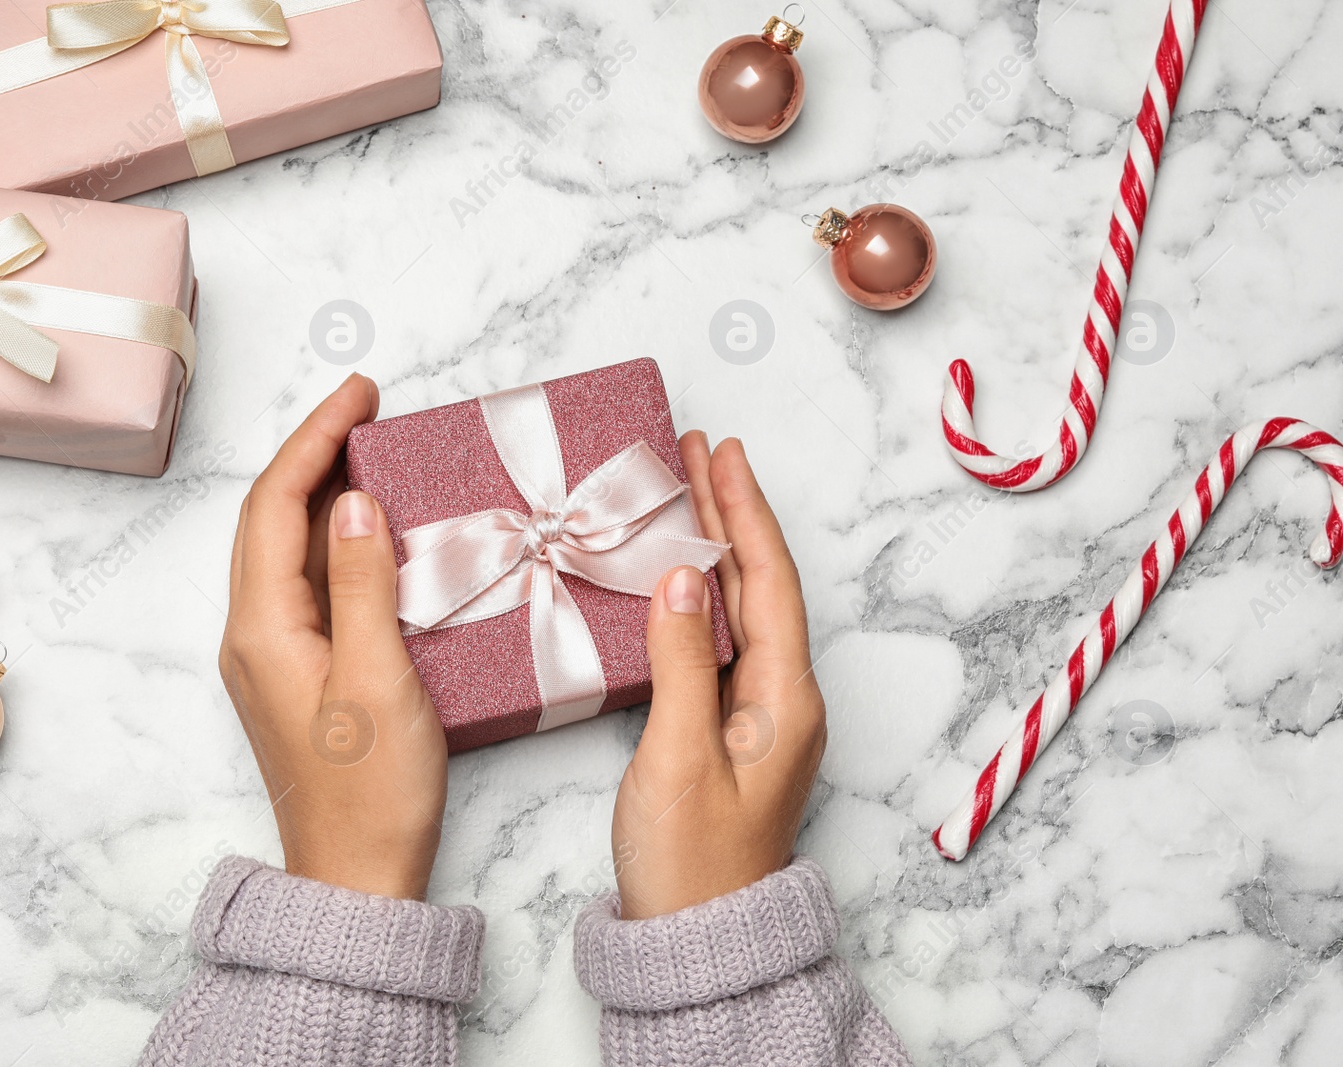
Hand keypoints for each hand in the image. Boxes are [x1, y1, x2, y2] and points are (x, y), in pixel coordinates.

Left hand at [219, 374, 446, 900]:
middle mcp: (252, 635)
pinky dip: (334, 540)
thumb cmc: (372, 794)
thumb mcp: (379, 680)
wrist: (355, 880)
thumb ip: (360, 584)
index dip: (314, 438)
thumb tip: (350, 503)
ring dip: (322, 492)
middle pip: (269, 518)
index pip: (274, 505)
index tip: (361, 393)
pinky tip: (372, 531)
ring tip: (373, 451)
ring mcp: (271, 655)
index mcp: (262, 629)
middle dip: (313, 452)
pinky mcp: (297, 673)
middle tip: (369, 407)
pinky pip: (305, 583)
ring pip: (285, 548)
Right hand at [611, 434, 825, 919]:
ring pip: (738, 608)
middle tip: (697, 451)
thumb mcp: (678, 756)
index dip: (744, 512)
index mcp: (784, 698)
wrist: (696, 939)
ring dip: (712, 546)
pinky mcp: (727, 730)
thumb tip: (677, 576)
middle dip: (730, 513)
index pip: (768, 581)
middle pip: (758, 584)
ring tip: (685, 490)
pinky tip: (672, 574)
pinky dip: (695, 594)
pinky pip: (717, 640)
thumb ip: (680, 661)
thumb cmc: (691, 861)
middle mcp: (781, 698)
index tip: (721, 454)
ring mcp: (756, 715)